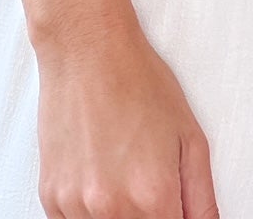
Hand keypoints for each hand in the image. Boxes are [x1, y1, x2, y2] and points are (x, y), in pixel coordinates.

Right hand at [34, 15, 219, 218]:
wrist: (87, 50)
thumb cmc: (138, 81)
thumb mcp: (189, 137)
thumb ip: (201, 198)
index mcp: (153, 197)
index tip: (170, 205)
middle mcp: (112, 209)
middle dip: (148, 214)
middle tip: (144, 180)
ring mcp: (77, 206)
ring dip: (117, 214)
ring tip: (121, 170)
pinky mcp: (51, 198)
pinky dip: (89, 209)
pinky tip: (98, 172)